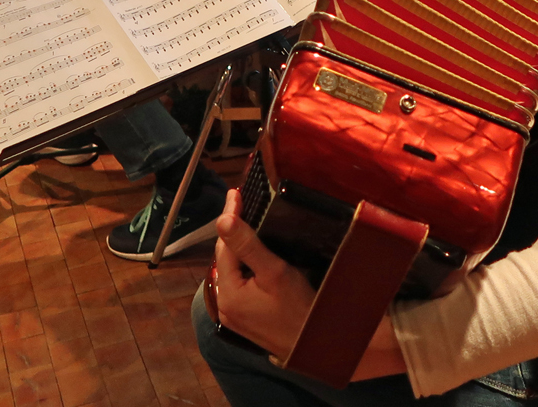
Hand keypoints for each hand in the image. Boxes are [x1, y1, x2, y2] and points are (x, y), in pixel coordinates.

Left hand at [210, 189, 316, 360]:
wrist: (313, 345)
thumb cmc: (299, 309)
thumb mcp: (275, 272)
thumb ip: (248, 245)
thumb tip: (224, 219)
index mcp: (227, 292)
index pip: (224, 244)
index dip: (231, 217)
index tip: (236, 193)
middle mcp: (223, 304)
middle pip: (226, 257)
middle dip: (233, 231)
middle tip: (242, 202)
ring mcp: (232, 314)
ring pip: (232, 270)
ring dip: (238, 247)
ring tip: (247, 221)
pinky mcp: (242, 318)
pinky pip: (238, 284)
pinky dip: (244, 266)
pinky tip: (254, 254)